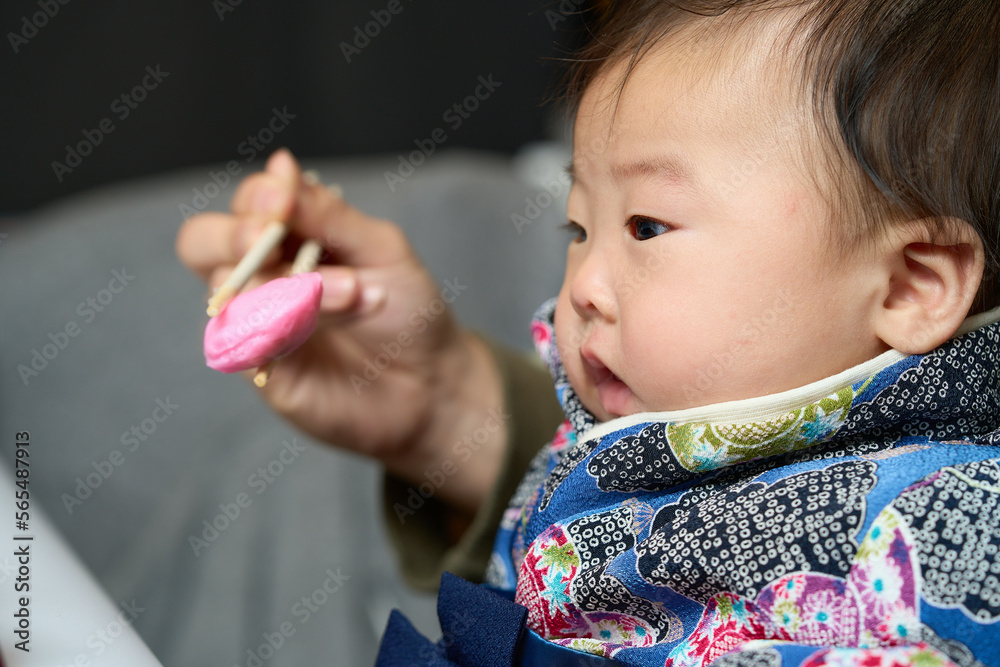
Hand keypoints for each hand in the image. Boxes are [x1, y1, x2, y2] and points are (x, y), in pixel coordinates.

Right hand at [176, 150, 505, 512]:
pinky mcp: (259, 367)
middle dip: (232, 235)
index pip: (247, 204)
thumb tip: (280, 165)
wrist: (429, 383)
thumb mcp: (381, 250)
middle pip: (201, 243)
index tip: (282, 199)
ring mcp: (256, 322)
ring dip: (294, 287)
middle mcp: (262, 275)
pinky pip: (245, 339)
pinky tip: (325, 326)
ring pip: (233, 291)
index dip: (256, 196)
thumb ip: (328, 215)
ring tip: (357, 294)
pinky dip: (283, 325)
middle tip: (270, 234)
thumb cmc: (408, 311)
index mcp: (289, 237)